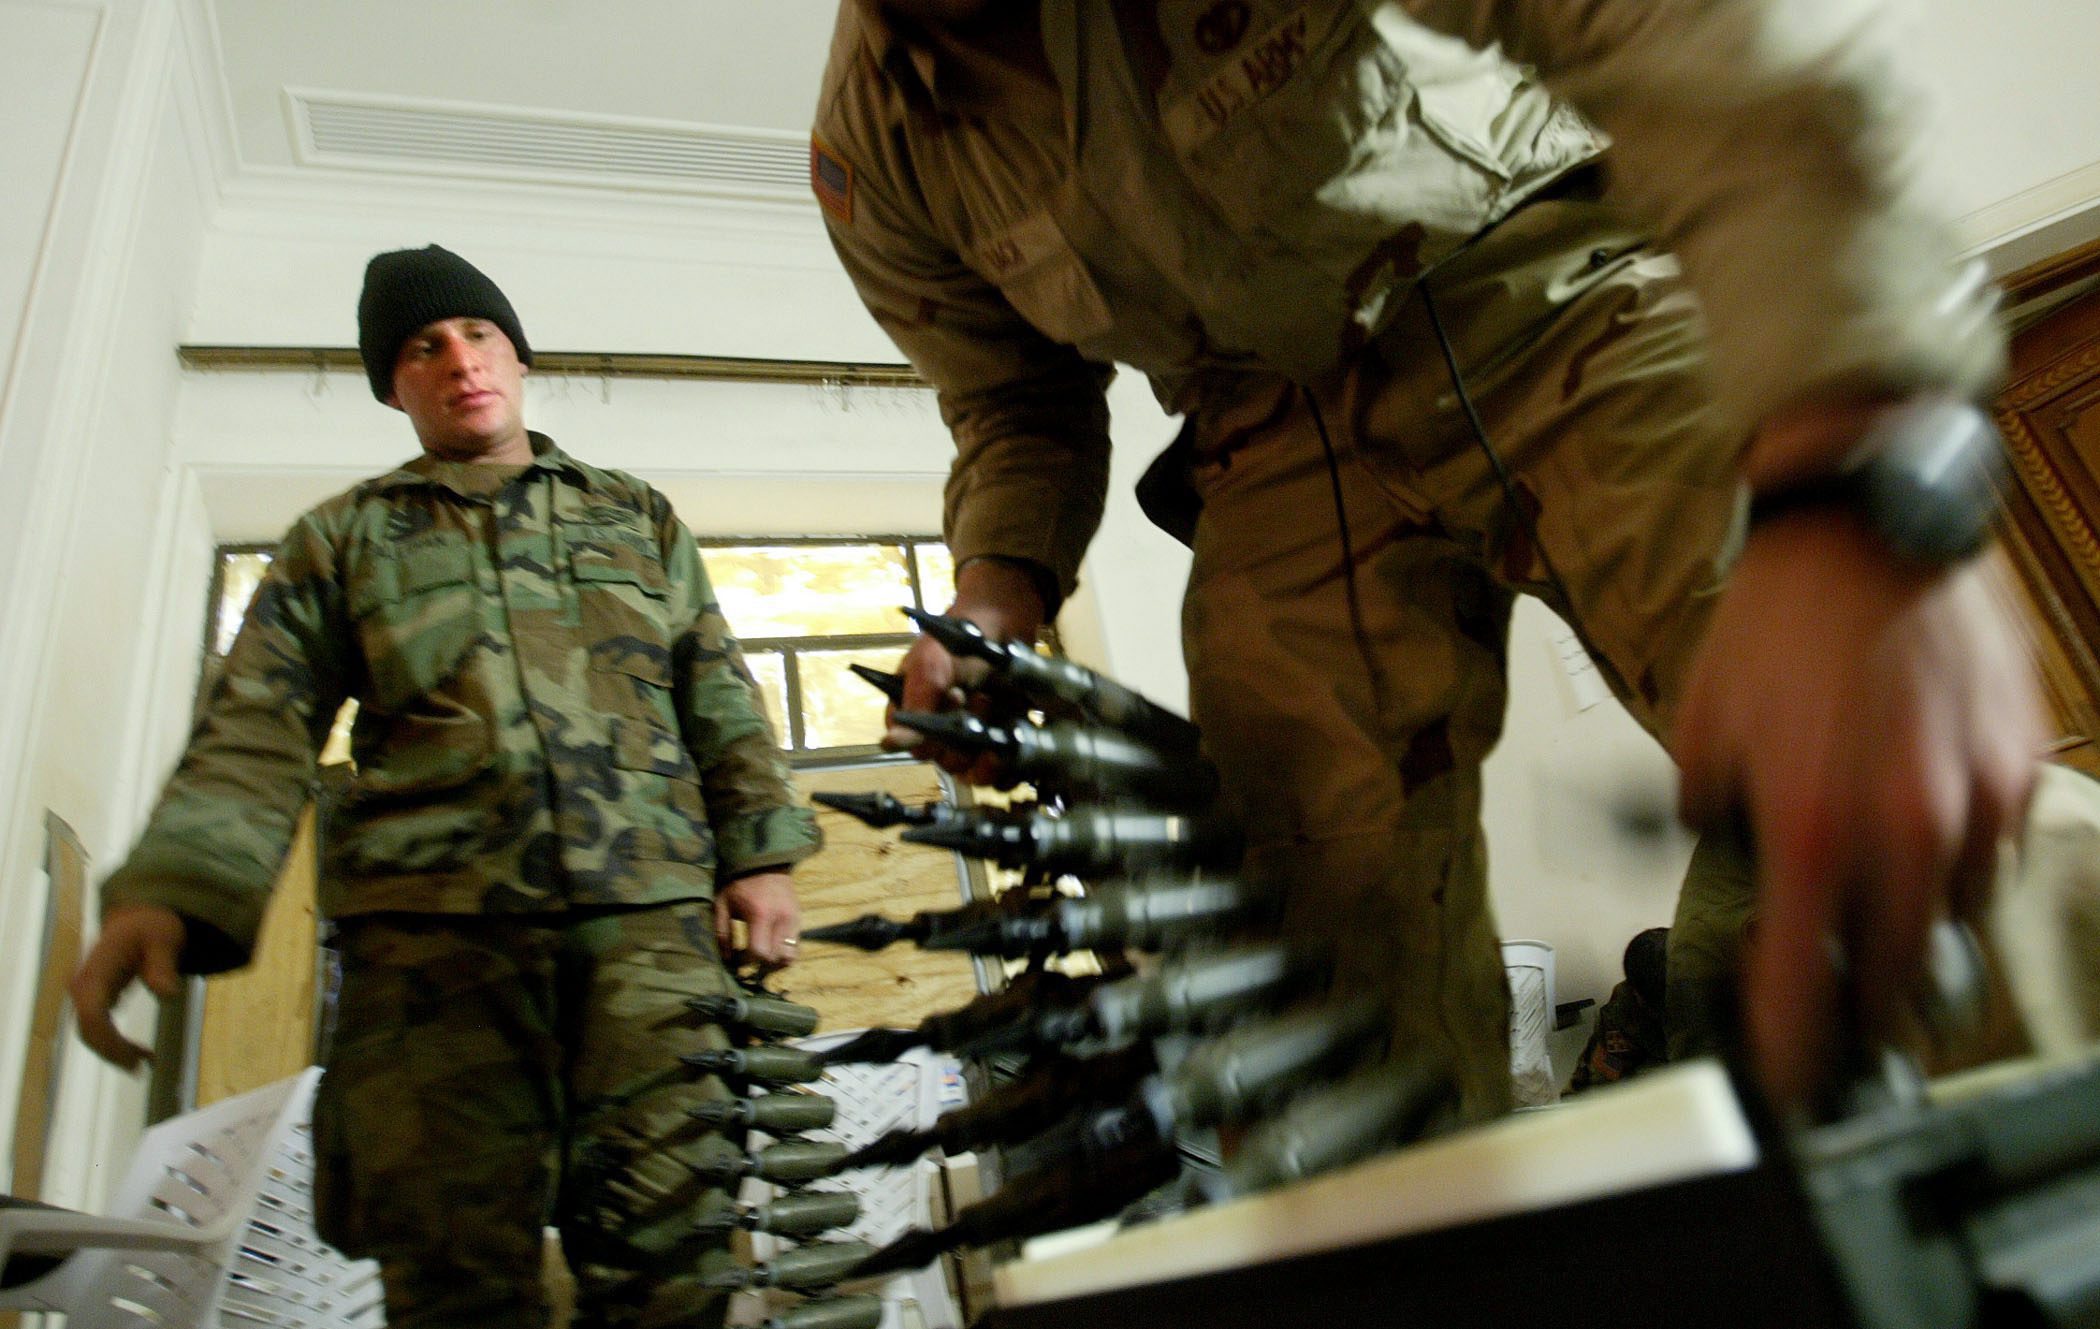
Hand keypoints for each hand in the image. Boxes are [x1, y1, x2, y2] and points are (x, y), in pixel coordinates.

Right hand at [70, 904, 186, 1070]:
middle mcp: (83, 984)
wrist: (139, 916)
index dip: (108, 1039)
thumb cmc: (152, 925)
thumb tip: (167, 994)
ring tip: (146, 1062)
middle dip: (112, 1051)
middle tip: (144, 1065)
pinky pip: (97, 1027)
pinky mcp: (95, 999)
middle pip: (87, 1029)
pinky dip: (115, 1044)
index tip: (134, 1057)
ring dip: (113, 1051)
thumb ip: (163, 965)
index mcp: (96, 969)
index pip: (91, 1013)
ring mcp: (86, 993)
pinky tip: (140, 1054)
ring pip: (89, 1032)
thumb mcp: (165, 938)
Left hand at [715, 871, 800, 967]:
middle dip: (762, 965)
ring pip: (791, 956)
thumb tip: (728, 959)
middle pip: (777, 958)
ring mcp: (793, 919)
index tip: (739, 960)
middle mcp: (781, 920)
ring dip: (776, 962)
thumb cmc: (739, 883)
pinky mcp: (799, 917)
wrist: (764, 860)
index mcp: (760, 916)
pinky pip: (796, 945)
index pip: (760, 953)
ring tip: (764, 958)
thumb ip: (723, 933)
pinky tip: (772, 946)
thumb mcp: (723, 905)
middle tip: (750, 961)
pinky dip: (785, 952)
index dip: (748, 962)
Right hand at [886, 557, 1047, 786]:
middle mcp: (938, 731)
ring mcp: (970, 740)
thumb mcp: (931, 661)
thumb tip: (892, 743)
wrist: (1003, 623)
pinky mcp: (1000, 744)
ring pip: (970, 771)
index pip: (912, 745)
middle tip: (976, 697)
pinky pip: (998, 774)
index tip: (951, 701)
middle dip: (961, 736)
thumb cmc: (957, 637)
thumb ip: (916, 699)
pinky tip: (1009, 747)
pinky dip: (1004, 768)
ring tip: (992, 705)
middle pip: (943, 761)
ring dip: (982, 749)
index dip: (929, 733)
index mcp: (911, 712)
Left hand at [1674, 470, 2042, 1107]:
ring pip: (1951, 918)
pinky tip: (1912, 839)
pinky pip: (1988, 853)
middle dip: (1862, 1008)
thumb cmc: (1779, 622)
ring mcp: (1976, 803)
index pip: (1805, 984)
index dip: (1792, 1050)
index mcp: (1813, 828)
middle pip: (1896, 977)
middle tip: (1834, 1016)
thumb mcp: (1700, 732)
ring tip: (1868, 916)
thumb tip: (1721, 863)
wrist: (1868, 530)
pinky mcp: (2020, 768)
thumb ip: (1708, 820)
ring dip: (1910, 932)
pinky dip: (1950, 865)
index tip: (1784, 1081)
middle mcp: (1905, 830)